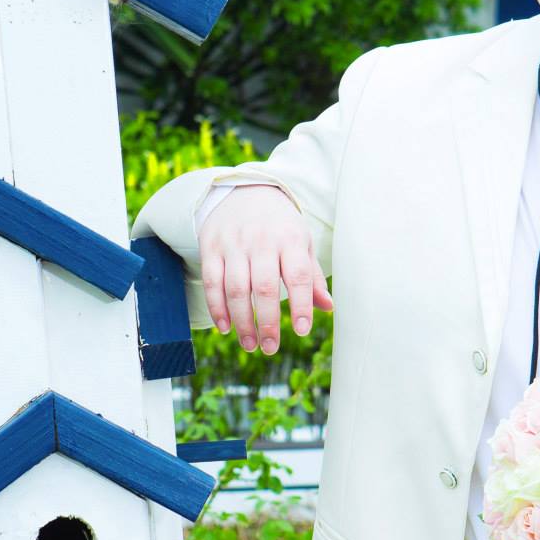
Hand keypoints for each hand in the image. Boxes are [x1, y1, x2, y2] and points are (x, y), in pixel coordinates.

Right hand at [200, 186, 332, 353]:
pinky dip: (217, 308)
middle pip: (264, 287)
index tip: (302, 331)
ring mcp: (234, 244)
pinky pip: (212, 281)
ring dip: (242, 321)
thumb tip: (328, 307)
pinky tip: (225, 327)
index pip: (298, 276)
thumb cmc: (280, 225)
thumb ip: (313, 277)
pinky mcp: (211, 247)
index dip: (301, 305)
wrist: (244, 191)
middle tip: (271, 348)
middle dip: (268, 322)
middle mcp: (262, 241)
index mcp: (290, 239)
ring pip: (236, 288)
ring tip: (250, 344)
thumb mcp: (301, 243)